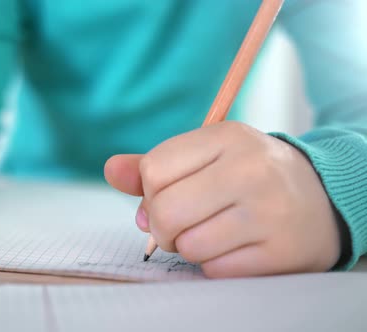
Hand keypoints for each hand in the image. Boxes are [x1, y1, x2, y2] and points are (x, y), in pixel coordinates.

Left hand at [105, 121, 340, 277]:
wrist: (322, 198)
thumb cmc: (248, 176)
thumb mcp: (208, 156)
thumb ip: (155, 166)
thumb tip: (110, 170)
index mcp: (227, 137)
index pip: (154, 170)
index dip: (151, 191)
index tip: (169, 194)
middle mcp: (250, 170)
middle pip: (165, 211)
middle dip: (163, 225)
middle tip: (182, 222)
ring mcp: (269, 212)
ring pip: (188, 246)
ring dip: (189, 246)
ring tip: (213, 232)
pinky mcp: (280, 252)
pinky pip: (215, 270)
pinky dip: (215, 264)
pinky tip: (236, 246)